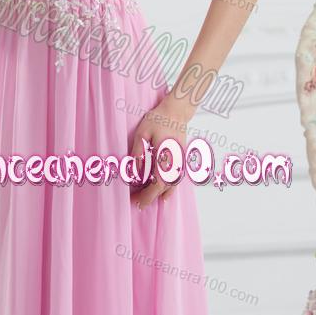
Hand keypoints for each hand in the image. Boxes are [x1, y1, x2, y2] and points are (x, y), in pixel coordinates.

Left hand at [128, 94, 190, 209]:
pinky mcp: (181, 159)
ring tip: (147, 200)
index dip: (148, 195)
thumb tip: (134, 171)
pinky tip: (165, 194)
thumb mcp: (142, 132)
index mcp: (166, 157)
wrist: (177, 111)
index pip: (158, 183)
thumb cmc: (159, 119)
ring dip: (160, 194)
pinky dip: (170, 188)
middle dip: (150, 197)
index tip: (137, 202)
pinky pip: (177, 179)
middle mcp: (176, 163)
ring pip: (172, 185)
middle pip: (164, 188)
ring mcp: (180, 162)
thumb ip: (138, 152)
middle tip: (137, 203)